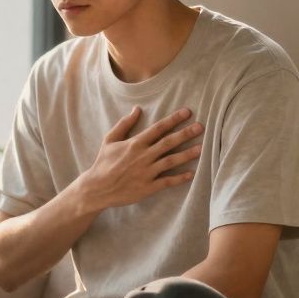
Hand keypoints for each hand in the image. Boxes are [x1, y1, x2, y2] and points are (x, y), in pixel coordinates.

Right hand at [76, 106, 202, 211]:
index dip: (173, 119)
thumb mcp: (110, 140)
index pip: (158, 128)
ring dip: (186, 154)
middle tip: (201, 127)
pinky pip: (166, 182)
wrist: (97, 188)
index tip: (187, 112)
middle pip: (168, 143)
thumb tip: (137, 109)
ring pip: (170, 161)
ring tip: (201, 148)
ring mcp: (146, 172)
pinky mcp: (147, 188)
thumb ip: (125, 124)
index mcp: (134, 144)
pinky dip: (179, 178)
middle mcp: (142, 156)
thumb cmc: (103, 163)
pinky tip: (191, 174)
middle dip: (185, 134)